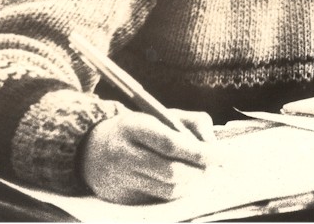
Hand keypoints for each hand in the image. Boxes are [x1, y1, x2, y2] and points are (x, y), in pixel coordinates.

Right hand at [81, 110, 214, 203]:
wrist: (91, 149)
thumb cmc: (138, 128)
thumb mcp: (162, 114)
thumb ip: (193, 123)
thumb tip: (213, 146)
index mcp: (133, 127)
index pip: (170, 144)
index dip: (199, 152)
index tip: (221, 155)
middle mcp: (124, 155)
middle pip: (171, 171)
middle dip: (200, 172)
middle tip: (216, 168)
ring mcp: (121, 180)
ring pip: (169, 189)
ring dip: (193, 184)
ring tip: (202, 174)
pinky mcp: (123, 198)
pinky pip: (159, 199)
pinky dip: (178, 191)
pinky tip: (185, 182)